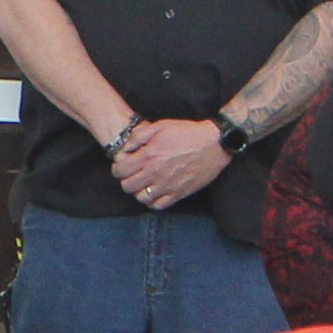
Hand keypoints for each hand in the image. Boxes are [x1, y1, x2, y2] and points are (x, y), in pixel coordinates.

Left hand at [113, 117, 229, 209]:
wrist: (215, 143)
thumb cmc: (187, 133)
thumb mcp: (160, 126)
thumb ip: (138, 137)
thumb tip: (125, 149)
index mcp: (149, 156)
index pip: (120, 171)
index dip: (117, 169)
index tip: (121, 166)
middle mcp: (156, 173)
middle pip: (128, 186)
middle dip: (126, 180)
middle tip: (132, 175)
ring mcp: (168, 185)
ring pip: (141, 198)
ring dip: (138, 191)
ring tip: (143, 184)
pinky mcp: (180, 192)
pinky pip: (159, 205)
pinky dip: (153, 202)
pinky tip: (155, 193)